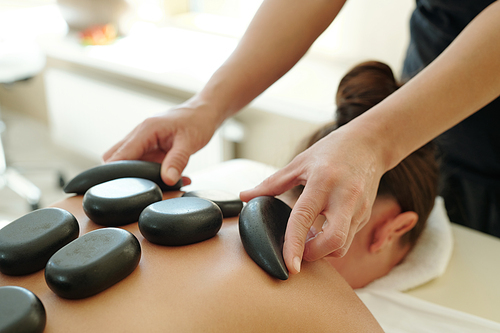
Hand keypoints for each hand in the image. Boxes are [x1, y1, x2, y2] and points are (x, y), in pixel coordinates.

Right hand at [103, 103, 220, 184]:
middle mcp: (141, 135)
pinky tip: (170, 182)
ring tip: (157, 188)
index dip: (115, 173)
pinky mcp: (152, 149)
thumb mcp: (189, 142)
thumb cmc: (197, 121)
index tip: (115, 189)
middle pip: (116, 158)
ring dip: (139, 177)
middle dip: (121, 176)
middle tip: (137, 191)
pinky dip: (152, 175)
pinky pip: (144, 165)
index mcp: (146, 130)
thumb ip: (177, 161)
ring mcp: (145, 143)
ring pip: (129, 163)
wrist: (204, 113)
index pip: (120, 154)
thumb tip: (168, 180)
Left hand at [240, 126, 385, 273]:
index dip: (295, 244)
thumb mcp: (300, 162)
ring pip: (343, 245)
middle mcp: (344, 196)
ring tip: (308, 239)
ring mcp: (359, 208)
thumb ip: (272, 183)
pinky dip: (331, 242)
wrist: (369, 144)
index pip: (304, 217)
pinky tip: (320, 232)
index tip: (289, 265)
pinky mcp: (366, 215)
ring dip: (322, 251)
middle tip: (297, 252)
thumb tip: (244, 196)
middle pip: (334, 241)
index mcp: (322, 181)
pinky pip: (348, 238)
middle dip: (313, 254)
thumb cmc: (332, 151)